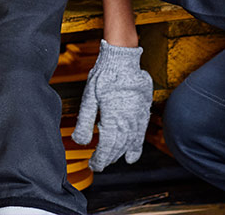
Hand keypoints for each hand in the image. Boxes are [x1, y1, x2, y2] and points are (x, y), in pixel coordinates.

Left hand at [72, 39, 152, 170]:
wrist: (122, 59)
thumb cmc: (104, 75)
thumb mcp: (89, 97)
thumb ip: (84, 121)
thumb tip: (80, 141)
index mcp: (112, 116)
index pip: (107, 145)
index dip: (100, 158)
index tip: (93, 165)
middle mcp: (127, 119)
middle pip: (119, 146)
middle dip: (108, 157)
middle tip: (98, 163)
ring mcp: (138, 116)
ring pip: (130, 142)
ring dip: (120, 153)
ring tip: (112, 160)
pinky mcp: (143, 111)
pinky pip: (141, 134)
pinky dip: (136, 146)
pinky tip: (132, 156)